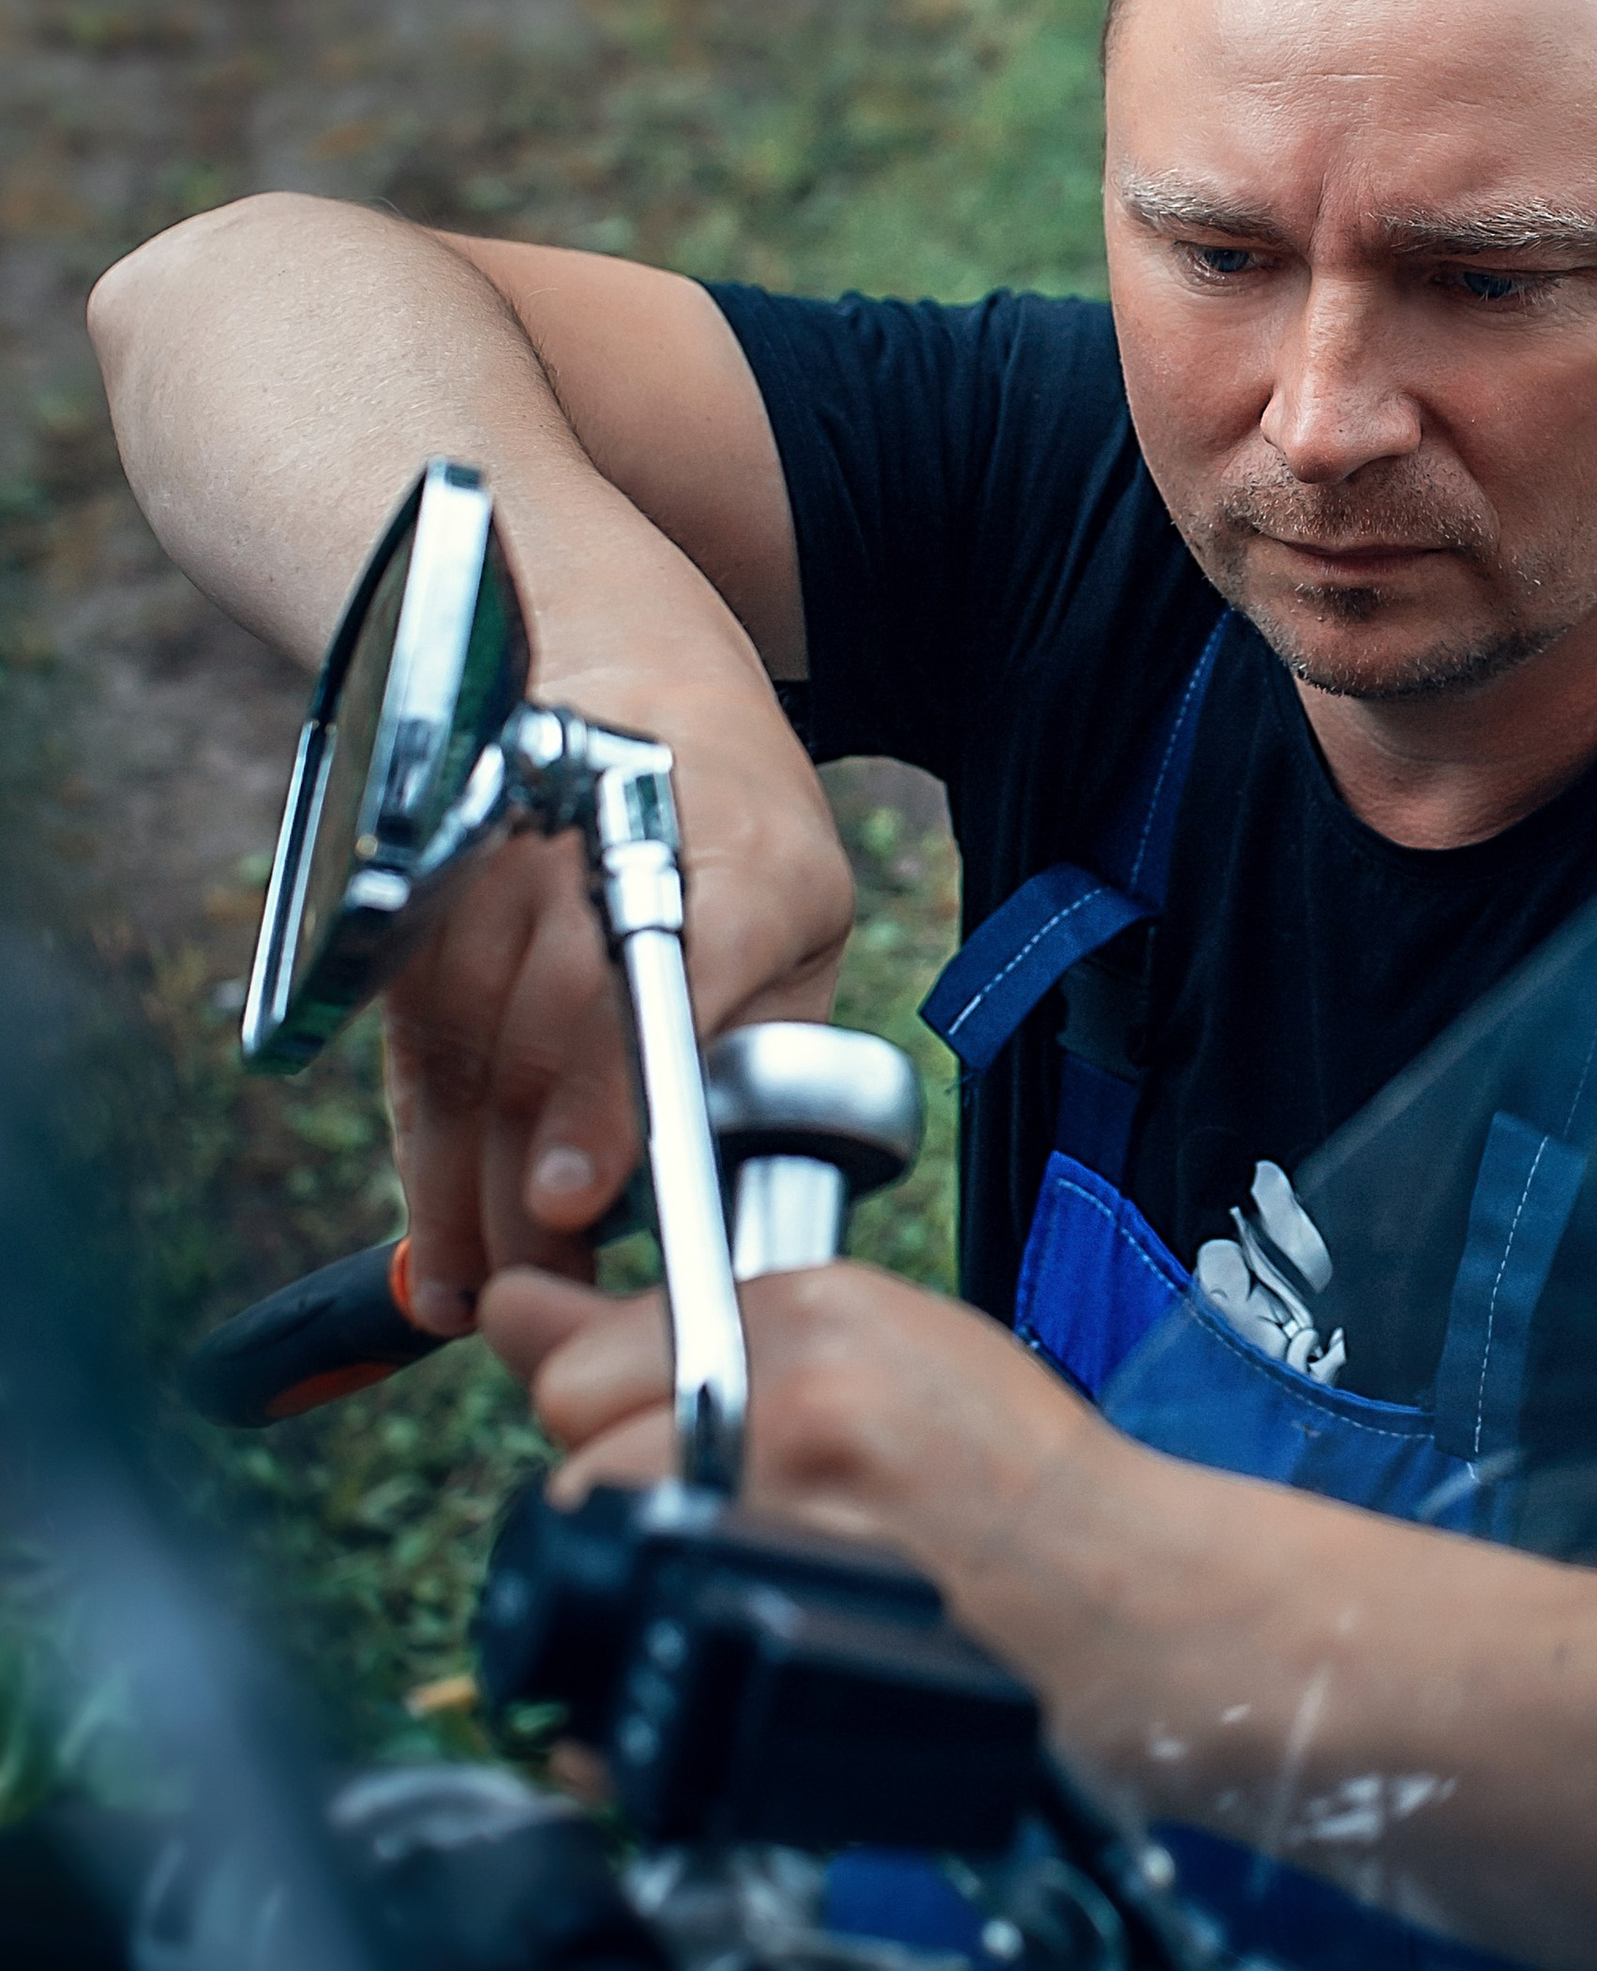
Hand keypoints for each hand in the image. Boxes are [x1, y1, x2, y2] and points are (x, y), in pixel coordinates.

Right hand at [385, 666, 852, 1330]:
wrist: (621, 665)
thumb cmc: (738, 828)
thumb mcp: (806, 915)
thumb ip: (773, 1039)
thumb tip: (729, 1190)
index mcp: (746, 856)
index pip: (667, 977)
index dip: (610, 1094)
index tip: (573, 1202)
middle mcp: (602, 846)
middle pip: (541, 1033)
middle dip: (529, 1188)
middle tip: (543, 1305)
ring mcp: (499, 863)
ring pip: (463, 1051)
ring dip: (465, 1190)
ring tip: (485, 1299)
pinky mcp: (427, 899)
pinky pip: (416, 1046)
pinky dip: (426, 1149)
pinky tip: (442, 1236)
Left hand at [480, 1256, 1120, 1644]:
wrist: (1144, 1607)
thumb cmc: (1026, 1481)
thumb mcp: (881, 1343)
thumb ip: (683, 1325)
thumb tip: (512, 1305)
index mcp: (815, 1314)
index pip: (587, 1357)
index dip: (623, 1408)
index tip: (686, 1436)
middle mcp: (792, 1406)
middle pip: (576, 1461)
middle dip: (628, 1497)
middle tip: (741, 1518)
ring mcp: (788, 1527)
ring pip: (597, 1564)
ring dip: (645, 1586)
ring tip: (754, 1584)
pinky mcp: (785, 1648)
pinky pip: (616, 1689)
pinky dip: (631, 1705)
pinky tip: (726, 1663)